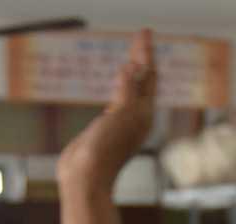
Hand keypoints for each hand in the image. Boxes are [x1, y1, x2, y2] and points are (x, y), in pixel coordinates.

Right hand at [57, 30, 157, 189]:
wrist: (86, 179)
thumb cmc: (105, 151)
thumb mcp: (120, 117)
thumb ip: (127, 91)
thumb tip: (133, 66)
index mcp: (143, 113)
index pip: (149, 75)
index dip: (146, 52)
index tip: (145, 31)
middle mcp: (137, 117)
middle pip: (144, 79)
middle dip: (142, 56)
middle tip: (141, 34)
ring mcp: (122, 122)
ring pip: (132, 88)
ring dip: (133, 70)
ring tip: (133, 55)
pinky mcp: (107, 127)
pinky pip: (118, 98)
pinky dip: (120, 84)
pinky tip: (117, 81)